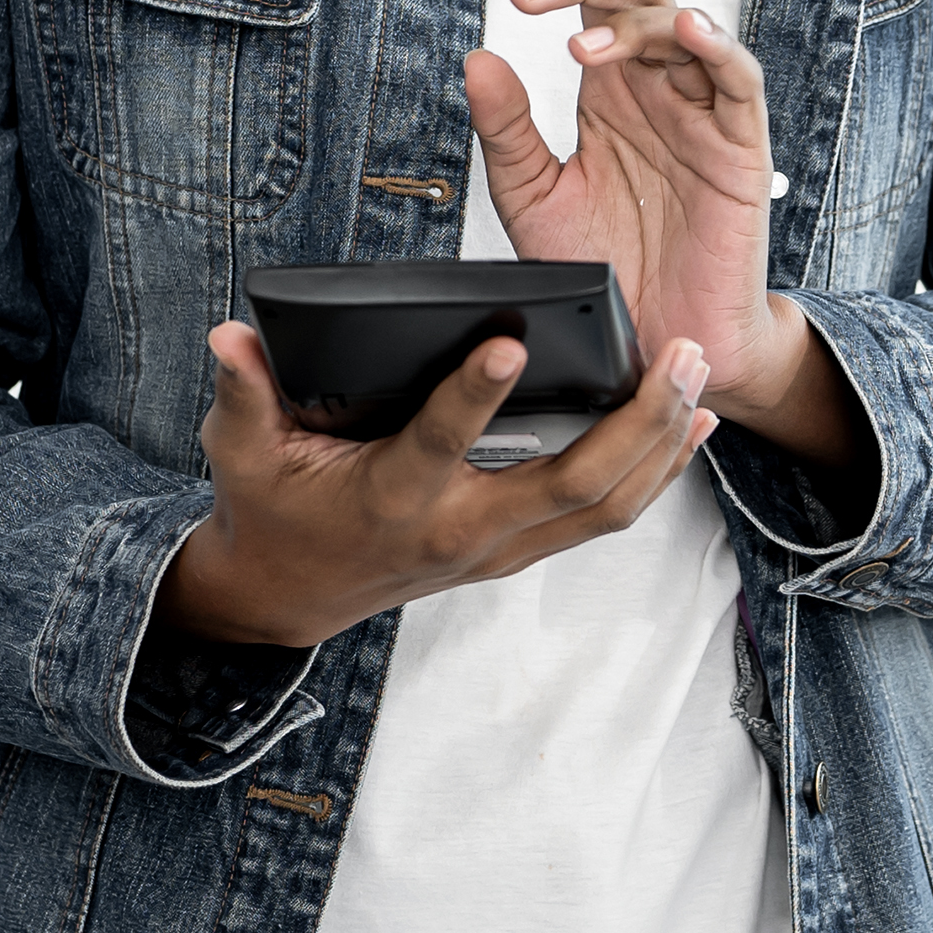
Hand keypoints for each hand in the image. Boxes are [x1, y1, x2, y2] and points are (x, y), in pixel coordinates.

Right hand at [158, 323, 719, 649]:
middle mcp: (459, 530)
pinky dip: (652, 476)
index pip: (439, 444)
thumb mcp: (244, 451)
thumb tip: (229, 335)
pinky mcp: (517, 551)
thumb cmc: (271, 511)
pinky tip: (691, 428)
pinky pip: (602, 517)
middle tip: (681, 358)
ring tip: (702, 380)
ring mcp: (497, 549)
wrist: (289, 596)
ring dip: (661, 447)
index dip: (474, 397)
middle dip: (636, 423)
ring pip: (604, 508)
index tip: (509, 341)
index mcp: (392, 498)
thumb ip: (241, 393)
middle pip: (570, 483)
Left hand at [486, 0, 847, 459]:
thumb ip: (505, 129)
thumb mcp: (532, 197)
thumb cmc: (602, 271)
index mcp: (609, 85)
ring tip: (574, 39)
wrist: (658, 344)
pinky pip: (737, 77)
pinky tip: (682, 29)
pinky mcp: (740, 144)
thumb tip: (478, 55)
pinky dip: (713, 46)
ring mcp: (702, 107)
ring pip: (678, 22)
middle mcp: (657, 83)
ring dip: (627, 17)